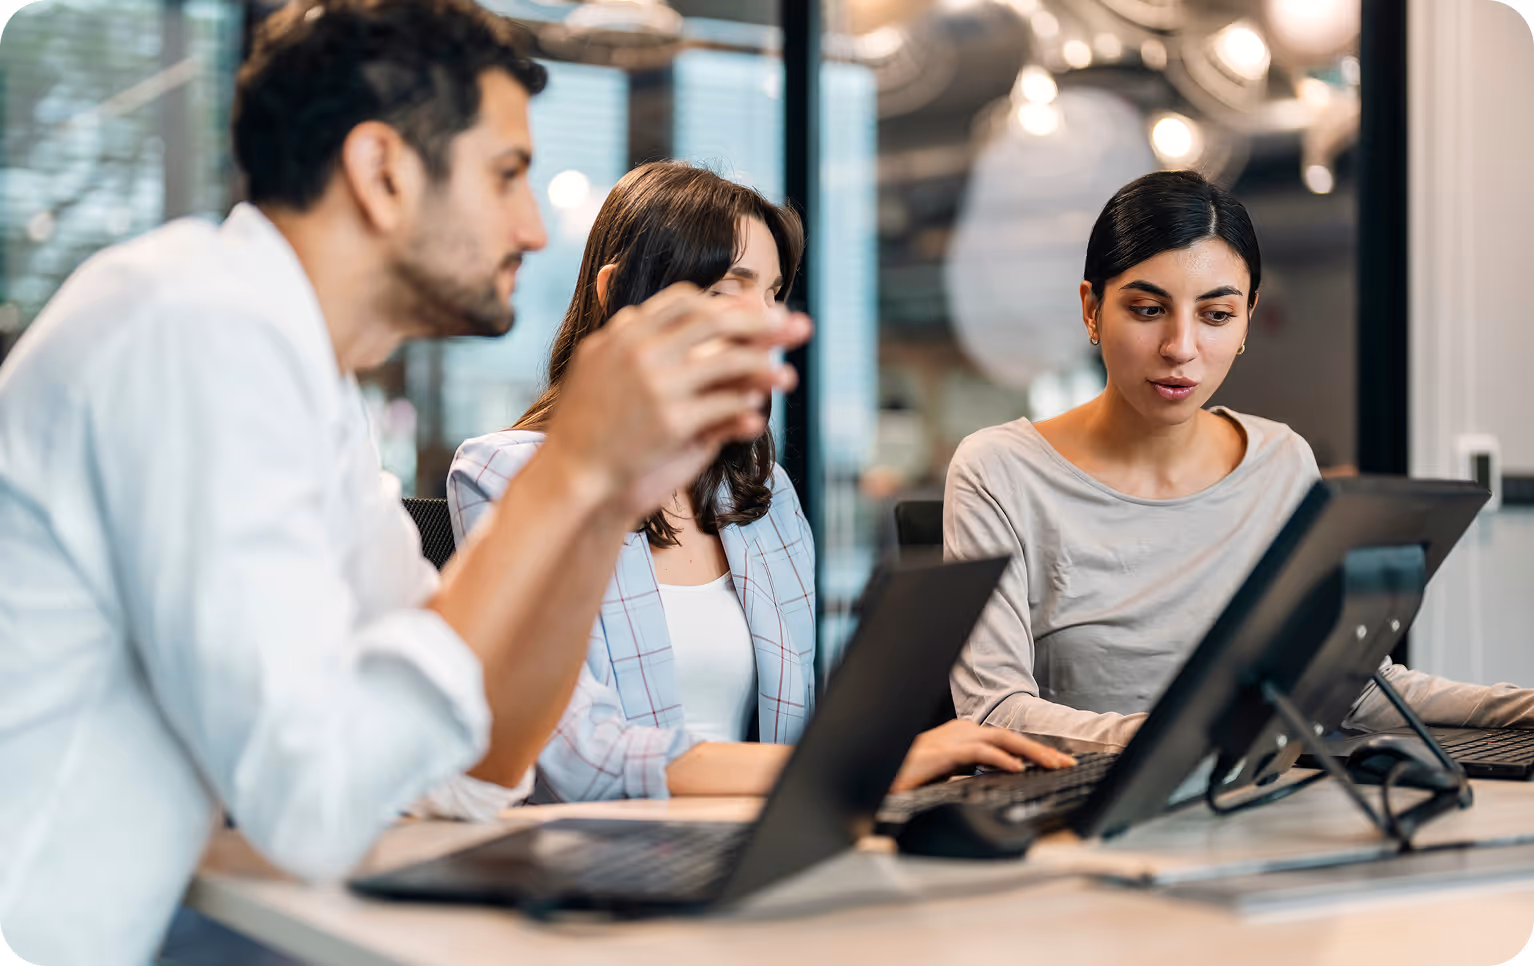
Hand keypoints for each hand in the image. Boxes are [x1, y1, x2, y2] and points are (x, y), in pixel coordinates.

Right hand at [541, 283, 811, 520]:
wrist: (570, 470)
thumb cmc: (585, 422)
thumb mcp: (594, 365)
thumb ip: (623, 338)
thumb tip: (642, 316)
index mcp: (625, 334)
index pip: (684, 302)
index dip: (722, 304)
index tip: (751, 310)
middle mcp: (642, 352)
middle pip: (715, 322)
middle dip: (758, 321)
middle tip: (787, 324)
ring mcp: (658, 386)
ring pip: (728, 361)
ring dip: (764, 365)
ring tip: (787, 374)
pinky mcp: (672, 422)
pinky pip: (724, 404)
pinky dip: (746, 402)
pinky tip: (760, 407)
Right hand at [890, 719, 1076, 792]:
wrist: (884, 772)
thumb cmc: (912, 776)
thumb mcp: (950, 774)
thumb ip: (971, 773)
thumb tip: (998, 782)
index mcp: (965, 736)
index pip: (1007, 741)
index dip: (1034, 751)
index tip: (1057, 764)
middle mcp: (962, 731)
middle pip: (1011, 737)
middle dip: (1041, 750)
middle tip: (1066, 763)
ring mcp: (954, 739)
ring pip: (1002, 739)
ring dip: (1031, 752)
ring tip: (1052, 765)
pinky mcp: (945, 751)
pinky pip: (980, 751)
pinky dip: (1001, 758)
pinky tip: (1017, 768)